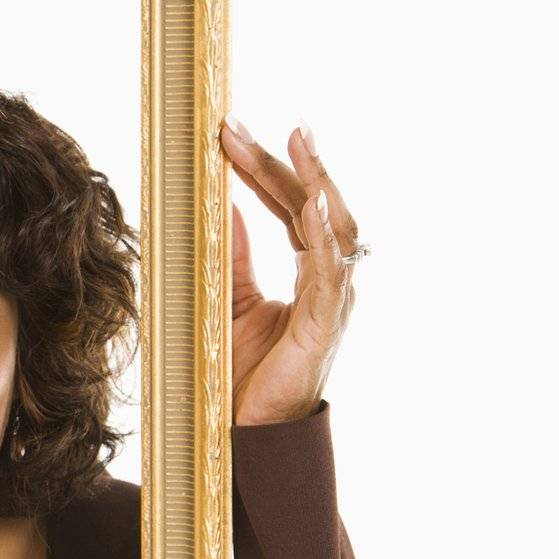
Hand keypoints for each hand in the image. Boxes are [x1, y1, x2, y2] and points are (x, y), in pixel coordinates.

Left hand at [220, 118, 359, 426]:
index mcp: (310, 273)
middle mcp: (329, 281)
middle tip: (241, 127)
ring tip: (296, 141)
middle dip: (283, 163)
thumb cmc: (245, 374)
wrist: (248, 431)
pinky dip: (325, 236)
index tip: (235, 133)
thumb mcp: (231, 301)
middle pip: (314, 206)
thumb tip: (223, 207)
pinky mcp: (324, 324)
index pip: (292, 208)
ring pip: (335, 227)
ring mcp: (332, 300)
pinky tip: (313, 205)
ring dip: (315, 181)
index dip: (267, 170)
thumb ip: (234, 256)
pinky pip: (331, 272)